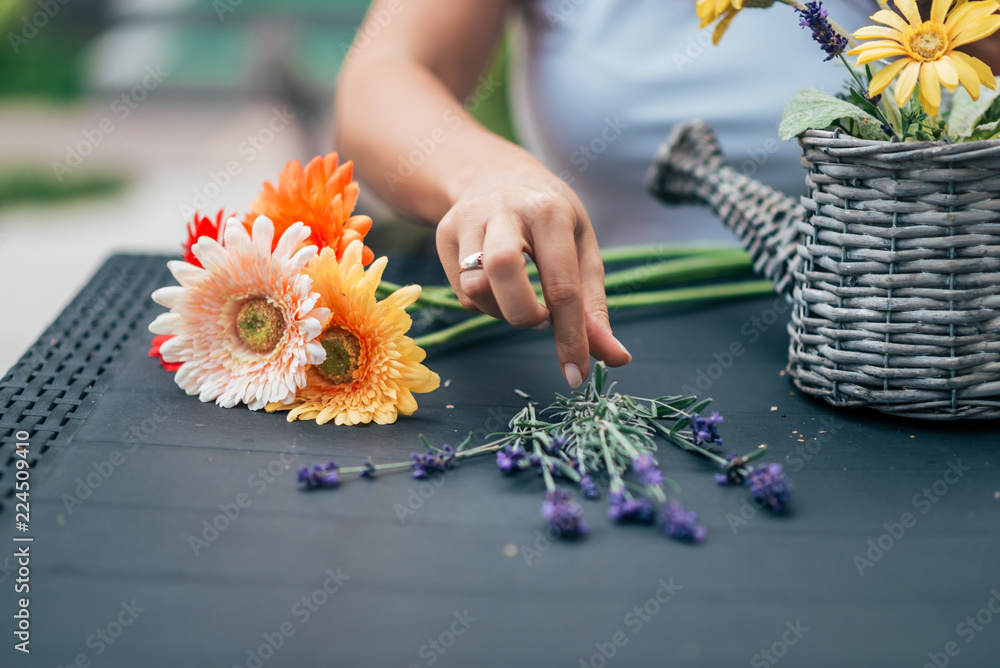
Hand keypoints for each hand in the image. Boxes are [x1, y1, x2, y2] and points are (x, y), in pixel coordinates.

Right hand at [436, 155, 631, 386]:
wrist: (495, 174)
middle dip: (523, 314)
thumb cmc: (550, 217)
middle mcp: (505, 210)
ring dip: (502, 312)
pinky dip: (484, 304)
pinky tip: (498, 289)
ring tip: (521, 299)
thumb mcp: (581, 250)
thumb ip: (595, 307)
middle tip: (541, 320)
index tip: (576, 373)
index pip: (561, 284)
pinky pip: (460, 292)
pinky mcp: (442, 234)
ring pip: (473, 289)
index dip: (571, 336)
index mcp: (550, 211)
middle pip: (502, 271)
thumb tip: (615, 358)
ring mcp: (467, 220)